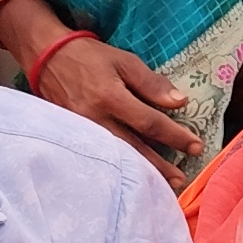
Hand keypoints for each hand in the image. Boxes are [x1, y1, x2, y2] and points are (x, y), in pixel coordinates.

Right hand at [29, 31, 198, 167]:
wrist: (46, 58)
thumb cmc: (89, 57)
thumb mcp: (124, 61)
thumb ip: (152, 84)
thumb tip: (180, 103)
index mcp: (111, 98)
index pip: (150, 123)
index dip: (175, 136)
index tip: (196, 146)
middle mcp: (96, 119)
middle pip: (134, 149)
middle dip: (160, 166)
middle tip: (181, 180)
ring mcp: (82, 131)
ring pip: (117, 157)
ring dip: (141, 172)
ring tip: (161, 185)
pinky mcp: (73, 137)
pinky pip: (100, 155)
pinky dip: (118, 166)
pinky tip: (130, 175)